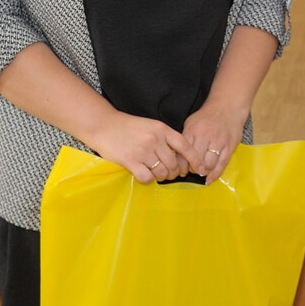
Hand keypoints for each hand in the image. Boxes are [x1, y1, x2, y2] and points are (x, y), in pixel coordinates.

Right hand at [87, 110, 201, 183]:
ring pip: (162, 172)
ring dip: (161, 177)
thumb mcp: (151, 126)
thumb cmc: (129, 127)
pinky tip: (143, 174)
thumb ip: (165, 138)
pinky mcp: (131, 161)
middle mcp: (155, 140)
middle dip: (174, 173)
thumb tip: (180, 156)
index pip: (185, 146)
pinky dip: (148, 179)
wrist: (104, 126)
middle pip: (174, 163)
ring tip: (155, 173)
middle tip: (170, 174)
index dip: (195, 159)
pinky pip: (147, 177)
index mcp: (162, 129)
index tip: (200, 168)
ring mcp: (143, 151)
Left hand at [183, 103, 246, 183]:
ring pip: (208, 165)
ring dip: (203, 172)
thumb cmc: (207, 117)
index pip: (183, 153)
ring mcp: (218, 142)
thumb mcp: (191, 123)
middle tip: (192, 170)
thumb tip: (177, 157)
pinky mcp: (229, 147)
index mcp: (193, 131)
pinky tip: (209, 179)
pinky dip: (214, 175)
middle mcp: (205, 137)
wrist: (227, 107)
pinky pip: (221, 165)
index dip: (180, 165)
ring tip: (201, 171)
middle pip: (195, 161)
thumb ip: (185, 139)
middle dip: (192, 169)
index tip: (180, 169)